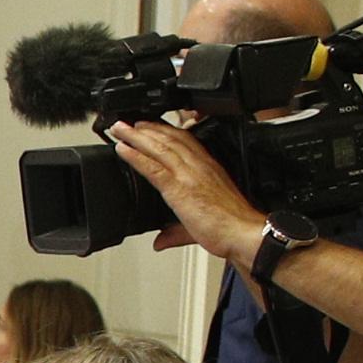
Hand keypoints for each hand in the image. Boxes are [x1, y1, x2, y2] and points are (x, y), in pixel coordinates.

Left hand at [105, 120, 268, 261]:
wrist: (243, 234)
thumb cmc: (230, 228)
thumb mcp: (200, 222)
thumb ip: (175, 232)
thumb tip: (160, 240)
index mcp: (209, 169)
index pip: (186, 141)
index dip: (166, 130)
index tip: (150, 125)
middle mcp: (199, 167)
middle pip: (170, 139)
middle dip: (147, 127)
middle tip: (127, 122)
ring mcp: (189, 175)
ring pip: (159, 148)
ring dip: (136, 136)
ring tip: (119, 129)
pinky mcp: (179, 188)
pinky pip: (153, 167)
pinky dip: (135, 156)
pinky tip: (122, 149)